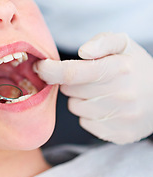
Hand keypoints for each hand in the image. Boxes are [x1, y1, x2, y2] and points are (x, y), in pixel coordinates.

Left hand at [34, 32, 152, 143]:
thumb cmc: (135, 67)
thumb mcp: (124, 44)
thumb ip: (102, 41)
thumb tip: (82, 52)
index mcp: (119, 69)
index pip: (72, 73)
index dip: (50, 71)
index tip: (40, 67)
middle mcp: (121, 94)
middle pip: (70, 90)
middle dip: (72, 83)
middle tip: (89, 79)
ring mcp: (121, 117)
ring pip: (75, 108)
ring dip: (80, 99)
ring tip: (100, 93)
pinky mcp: (120, 134)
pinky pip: (86, 123)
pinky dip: (89, 115)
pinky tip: (105, 107)